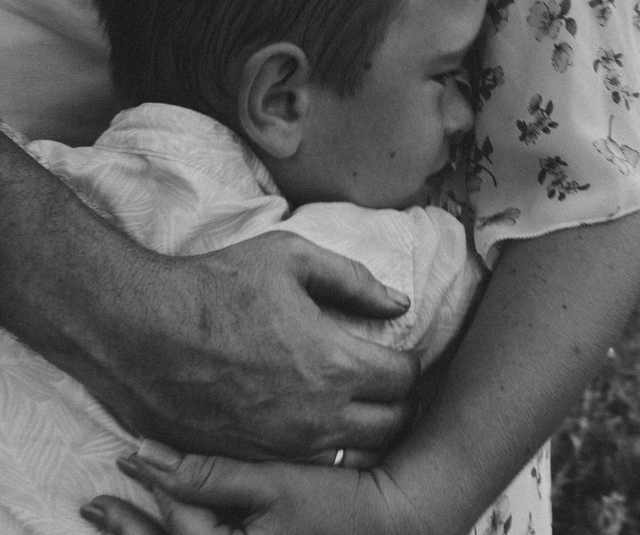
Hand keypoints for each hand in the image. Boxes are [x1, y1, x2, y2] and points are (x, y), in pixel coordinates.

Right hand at [0, 135, 416, 458]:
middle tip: (381, 381)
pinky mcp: (252, 461)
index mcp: (335, 364)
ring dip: (366, 431)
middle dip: (398, 402)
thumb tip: (398, 302)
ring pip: (357, 457)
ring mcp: (285, 447)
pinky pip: (312, 469)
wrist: (141, 330)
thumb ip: (353, 280)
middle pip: (393, 426)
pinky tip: (310, 422)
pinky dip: (324, 450)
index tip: (396, 353)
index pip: (405, 379)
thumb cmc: (217, 287)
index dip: (408, 363)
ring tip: (354, 404)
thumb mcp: (291, 258)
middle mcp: (318, 416)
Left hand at [81, 449, 429, 534]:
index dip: (138, 511)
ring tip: (112, 516)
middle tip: (95, 507)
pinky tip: (169, 522)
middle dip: (131, 533)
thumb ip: (209, 477)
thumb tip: (145, 457)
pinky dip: (183, 533)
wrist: (393, 520)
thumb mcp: (272, 485)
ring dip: (149, 534)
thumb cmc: (336, 500)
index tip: (114, 477)